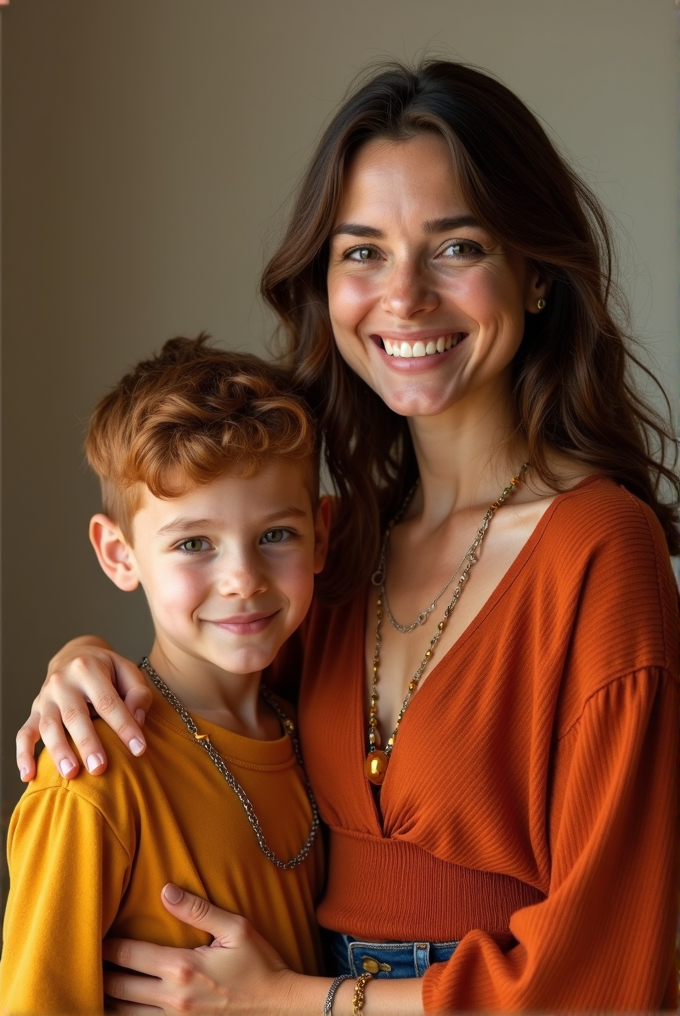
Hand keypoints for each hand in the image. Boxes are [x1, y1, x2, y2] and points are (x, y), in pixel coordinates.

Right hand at [16, 637, 152, 780]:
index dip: (124, 726)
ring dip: (58, 752)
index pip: (108, 701)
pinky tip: (29, 776)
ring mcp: (45, 697)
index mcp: (88, 668)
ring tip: (71, 774)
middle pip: (74, 715)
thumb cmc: (107, 669)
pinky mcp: (34, 711)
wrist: (74, 655)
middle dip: (87, 743)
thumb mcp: (127, 670)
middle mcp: (62, 682)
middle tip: (99, 768)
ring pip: (48, 726)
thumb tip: (137, 720)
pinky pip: (24, 734)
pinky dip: (23, 755)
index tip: (139, 749)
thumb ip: (138, 693)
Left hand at [103, 885, 304, 1014]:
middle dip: (100, 972)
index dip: (107, 946)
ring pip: (123, 1014)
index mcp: (183, 967)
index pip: (130, 955)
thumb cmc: (260, 964)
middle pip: (118, 986)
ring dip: (106, 999)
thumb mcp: (236, 928)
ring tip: (94, 984)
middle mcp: (172, 997)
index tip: (95, 935)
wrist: (280, 1007)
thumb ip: (198, 910)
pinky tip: (118, 1008)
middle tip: (87, 958)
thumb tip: (166, 891)